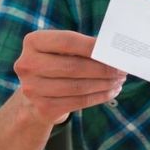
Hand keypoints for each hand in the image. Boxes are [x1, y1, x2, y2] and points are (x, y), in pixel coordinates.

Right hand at [11, 30, 126, 127]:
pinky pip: (78, 102)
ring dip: (104, 84)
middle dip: (103, 68)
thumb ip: (83, 47)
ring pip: (78, 86)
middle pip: (73, 66)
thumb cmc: (57, 63)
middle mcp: (27, 64)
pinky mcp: (43, 108)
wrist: (36, 93)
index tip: (113, 50)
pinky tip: (110, 91)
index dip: (93, 47)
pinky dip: (99, 97)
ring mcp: (32, 88)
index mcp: (32, 42)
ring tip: (119, 80)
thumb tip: (113, 50)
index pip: (67, 41)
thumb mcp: (63, 49)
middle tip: (121, 69)